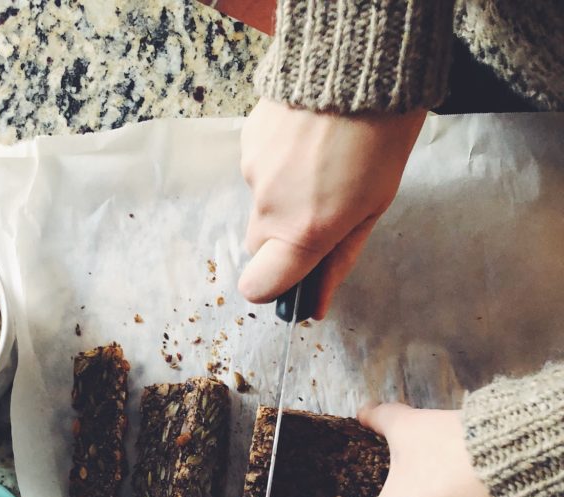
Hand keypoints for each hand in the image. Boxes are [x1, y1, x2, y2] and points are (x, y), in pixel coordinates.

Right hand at [238, 99, 425, 317]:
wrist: (359, 58)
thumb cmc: (380, 139)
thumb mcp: (372, 208)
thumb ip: (338, 260)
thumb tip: (315, 305)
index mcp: (302, 233)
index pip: (258, 288)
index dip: (274, 290)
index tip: (294, 279)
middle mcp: (268, 208)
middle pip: (260, 246)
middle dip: (285, 239)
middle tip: (323, 210)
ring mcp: (252, 172)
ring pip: (261, 203)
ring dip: (285, 194)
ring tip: (322, 160)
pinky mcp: (247, 141)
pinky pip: (258, 168)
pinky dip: (279, 163)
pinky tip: (307, 138)